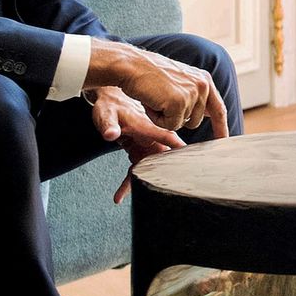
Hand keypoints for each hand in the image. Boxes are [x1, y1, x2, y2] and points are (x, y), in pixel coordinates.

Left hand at [86, 87, 187, 202]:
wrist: (109, 100)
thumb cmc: (109, 105)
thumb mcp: (105, 115)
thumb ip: (108, 125)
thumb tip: (111, 134)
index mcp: (147, 127)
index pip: (169, 138)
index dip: (180, 150)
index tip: (191, 163)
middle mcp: (150, 137)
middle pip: (164, 158)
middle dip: (166, 175)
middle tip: (164, 190)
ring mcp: (147, 145)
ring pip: (152, 167)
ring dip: (143, 182)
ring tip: (122, 195)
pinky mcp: (140, 151)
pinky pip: (139, 169)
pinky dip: (129, 182)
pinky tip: (118, 195)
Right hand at [90, 40, 230, 139]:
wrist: (131, 65)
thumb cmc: (150, 74)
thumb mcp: (179, 82)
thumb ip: (195, 96)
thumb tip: (208, 113)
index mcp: (204, 80)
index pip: (218, 108)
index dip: (221, 127)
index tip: (223, 140)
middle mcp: (202, 86)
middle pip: (194, 122)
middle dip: (176, 117)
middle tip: (162, 99)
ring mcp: (192, 94)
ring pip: (181, 124)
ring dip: (165, 117)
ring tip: (157, 98)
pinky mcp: (179, 103)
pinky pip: (170, 126)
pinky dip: (158, 119)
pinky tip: (152, 102)